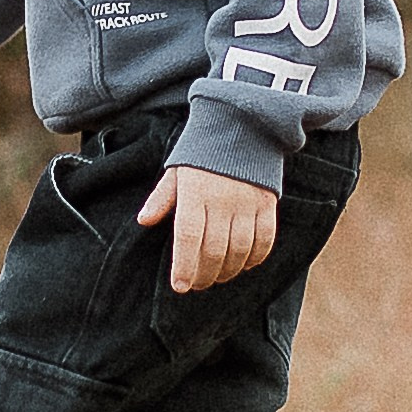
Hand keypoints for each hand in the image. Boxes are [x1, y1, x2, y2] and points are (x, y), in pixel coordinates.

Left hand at [136, 164, 277, 293]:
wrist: (243, 126)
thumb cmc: (203, 152)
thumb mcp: (177, 170)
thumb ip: (162, 198)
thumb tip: (144, 220)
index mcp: (195, 192)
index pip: (188, 237)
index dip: (183, 265)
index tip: (180, 286)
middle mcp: (222, 200)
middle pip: (213, 250)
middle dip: (204, 275)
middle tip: (197, 285)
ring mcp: (248, 203)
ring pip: (239, 250)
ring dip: (227, 271)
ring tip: (217, 277)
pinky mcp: (267, 204)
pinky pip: (264, 240)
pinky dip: (254, 259)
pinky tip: (243, 265)